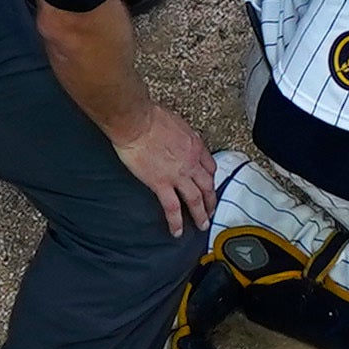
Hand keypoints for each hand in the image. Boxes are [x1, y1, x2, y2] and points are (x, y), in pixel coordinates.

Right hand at [114, 106, 217, 232]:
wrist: (137, 121)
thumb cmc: (151, 116)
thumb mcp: (176, 122)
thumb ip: (180, 134)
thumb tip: (176, 137)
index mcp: (195, 146)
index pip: (209, 167)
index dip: (211, 178)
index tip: (209, 185)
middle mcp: (191, 162)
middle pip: (207, 186)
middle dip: (211, 200)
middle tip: (211, 210)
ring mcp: (178, 175)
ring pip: (195, 200)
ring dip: (200, 214)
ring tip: (202, 225)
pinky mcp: (161, 184)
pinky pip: (172, 207)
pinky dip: (176, 221)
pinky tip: (176, 231)